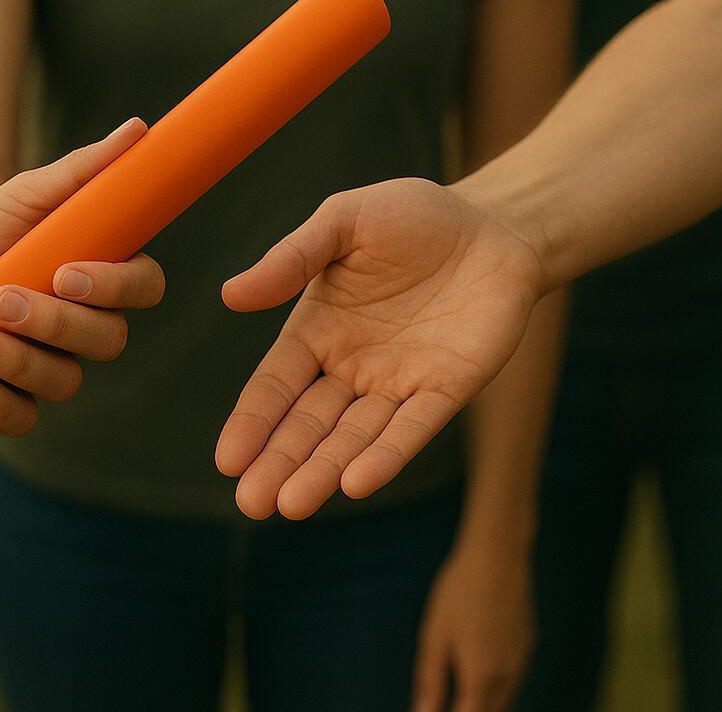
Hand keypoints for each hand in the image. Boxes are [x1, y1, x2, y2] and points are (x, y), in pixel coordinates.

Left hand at [0, 120, 164, 438]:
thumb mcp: (15, 200)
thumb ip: (79, 172)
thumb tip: (139, 128)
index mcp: (92, 276)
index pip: (142, 286)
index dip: (118, 286)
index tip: (67, 272)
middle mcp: (80, 326)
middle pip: (108, 339)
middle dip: (53, 322)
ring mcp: (47, 369)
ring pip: (65, 380)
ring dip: (15, 358)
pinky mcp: (9, 406)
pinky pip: (25, 419)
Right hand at [215, 178, 541, 517]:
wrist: (494, 224)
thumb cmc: (413, 217)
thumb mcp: (345, 221)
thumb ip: (294, 257)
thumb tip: (230, 295)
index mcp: (319, 327)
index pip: (276, 384)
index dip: (252, 421)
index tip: (227, 460)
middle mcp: (353, 365)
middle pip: (308, 424)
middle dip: (279, 462)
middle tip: (251, 503)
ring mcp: (399, 382)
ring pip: (354, 438)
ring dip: (323, 471)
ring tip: (292, 504)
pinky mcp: (446, 389)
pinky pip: (411, 429)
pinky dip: (385, 456)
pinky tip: (356, 482)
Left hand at [412, 538, 534, 711]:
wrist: (499, 553)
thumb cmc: (460, 591)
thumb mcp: (435, 634)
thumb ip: (430, 681)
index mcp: (481, 678)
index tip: (435, 709)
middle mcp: (508, 677)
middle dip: (468, 711)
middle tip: (443, 701)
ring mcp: (522, 662)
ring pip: (504, 701)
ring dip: (483, 702)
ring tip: (459, 690)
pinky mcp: (528, 646)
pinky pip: (513, 680)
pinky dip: (497, 687)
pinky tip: (480, 666)